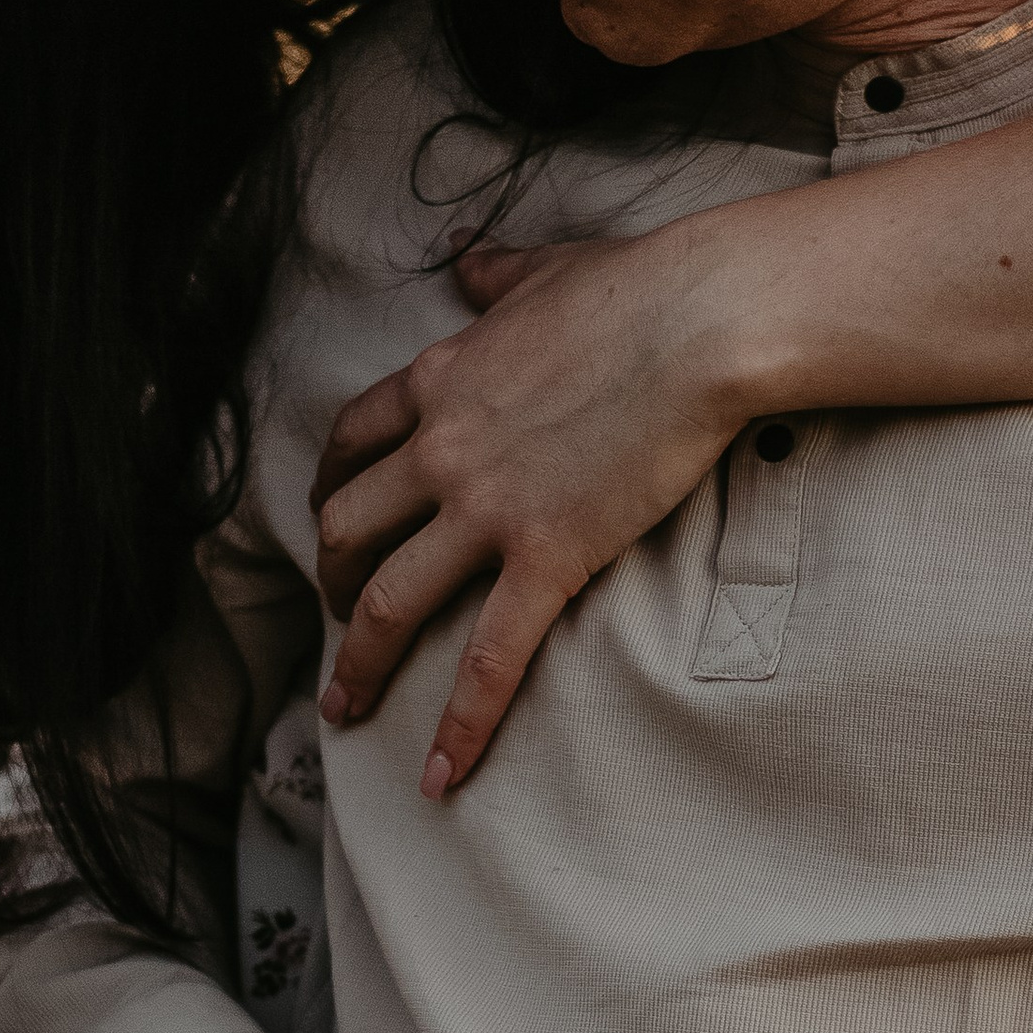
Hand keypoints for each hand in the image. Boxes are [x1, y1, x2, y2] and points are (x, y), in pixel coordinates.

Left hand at [311, 215, 753, 795]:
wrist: (703, 320)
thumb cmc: (639, 286)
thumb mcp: (545, 269)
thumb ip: (494, 274)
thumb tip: (466, 256)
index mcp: (438, 381)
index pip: (351, 444)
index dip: (329, 491)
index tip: (329, 522)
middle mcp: (440, 450)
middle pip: (346, 528)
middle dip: (329, 582)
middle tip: (334, 620)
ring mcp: (487, 509)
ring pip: (388, 601)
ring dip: (357, 661)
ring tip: (344, 706)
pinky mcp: (545, 557)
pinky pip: (488, 658)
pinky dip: (458, 725)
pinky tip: (440, 775)